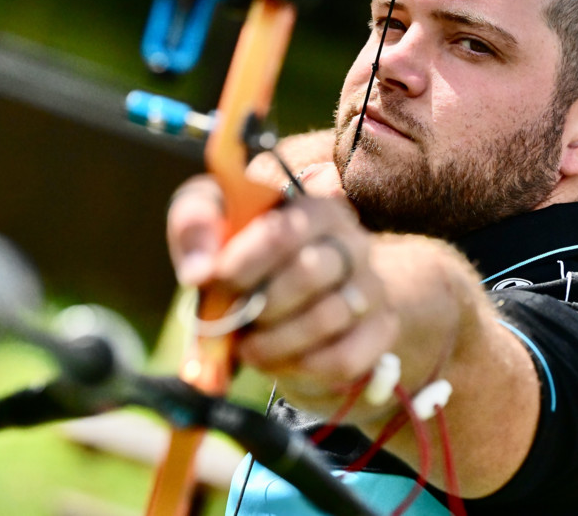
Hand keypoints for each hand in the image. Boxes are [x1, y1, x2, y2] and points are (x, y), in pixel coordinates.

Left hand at [166, 175, 398, 414]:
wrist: (291, 301)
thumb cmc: (245, 255)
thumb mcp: (214, 226)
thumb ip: (197, 228)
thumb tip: (199, 270)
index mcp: (315, 208)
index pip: (285, 230)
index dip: (245, 260)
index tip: (216, 281)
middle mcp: (353, 242)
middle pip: (310, 272)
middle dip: (261, 304)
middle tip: (233, 321)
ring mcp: (371, 287)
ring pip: (327, 318)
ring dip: (276, 342)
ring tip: (249, 348)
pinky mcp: (380, 330)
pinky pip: (346, 357)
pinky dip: (303, 367)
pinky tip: (280, 363)